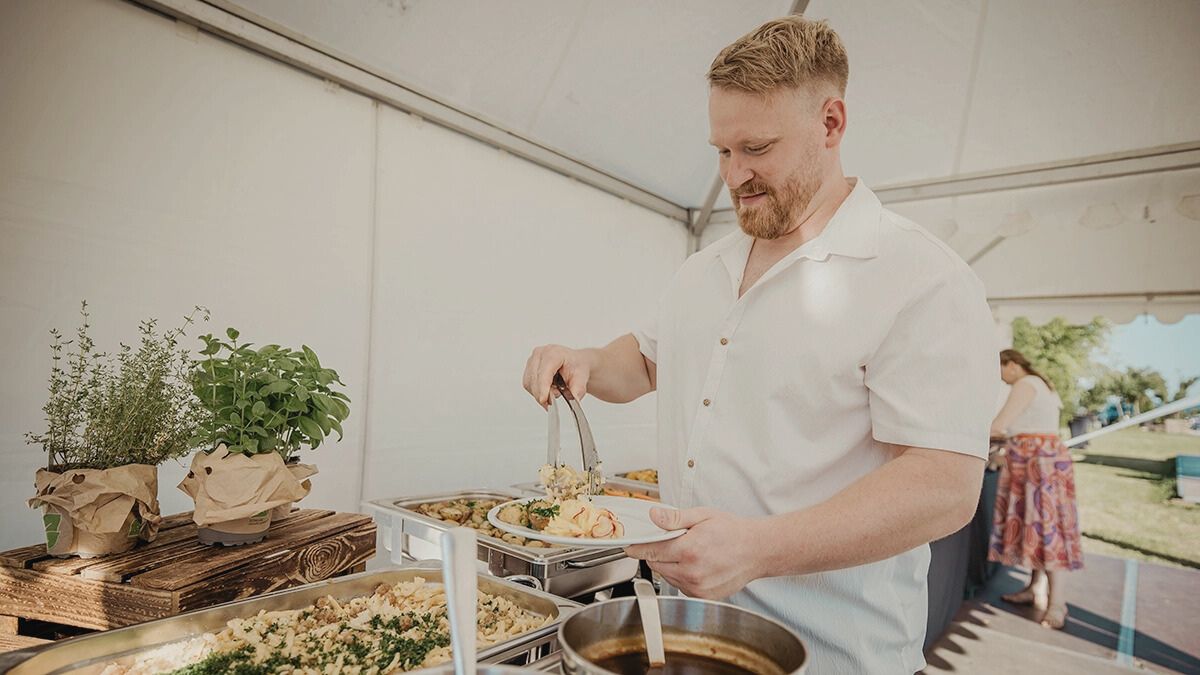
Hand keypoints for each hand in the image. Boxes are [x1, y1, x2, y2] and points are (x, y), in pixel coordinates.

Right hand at [522, 344, 591, 407]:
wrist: (575, 363)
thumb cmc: (576, 366)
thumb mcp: (582, 377)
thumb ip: (578, 389)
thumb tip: (574, 399)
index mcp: (553, 353)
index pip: (544, 371)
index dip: (543, 387)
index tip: (544, 399)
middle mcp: (540, 354)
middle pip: (535, 379)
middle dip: (543, 394)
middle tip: (555, 401)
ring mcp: (532, 361)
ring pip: (529, 384)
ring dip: (540, 393)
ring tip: (555, 392)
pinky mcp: (528, 369)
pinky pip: (528, 385)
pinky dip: (537, 392)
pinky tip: (547, 390)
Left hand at [624, 507, 765, 599]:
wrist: (758, 550)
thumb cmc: (733, 532)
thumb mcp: (702, 516)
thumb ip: (675, 518)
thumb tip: (654, 516)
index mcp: (690, 550)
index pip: (651, 551)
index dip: (637, 548)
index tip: (629, 547)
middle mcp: (692, 572)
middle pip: (657, 565)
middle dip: (658, 553)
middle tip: (671, 542)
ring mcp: (698, 587)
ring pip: (668, 577)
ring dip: (669, 565)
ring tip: (689, 552)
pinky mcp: (703, 596)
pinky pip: (680, 586)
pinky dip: (681, 575)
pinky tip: (695, 564)